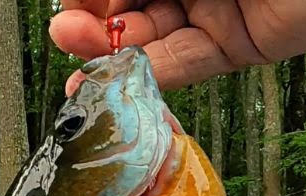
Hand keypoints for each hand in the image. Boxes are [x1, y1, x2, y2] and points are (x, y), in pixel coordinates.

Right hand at [50, 0, 305, 92]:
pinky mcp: (237, 45)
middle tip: (67, 35)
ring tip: (82, 65)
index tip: (69, 9)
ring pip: (152, 38)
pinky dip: (150, 73)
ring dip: (112, 53)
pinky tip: (115, 78)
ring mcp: (213, 11)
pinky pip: (187, 62)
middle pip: (129, 8)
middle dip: (95, 24)